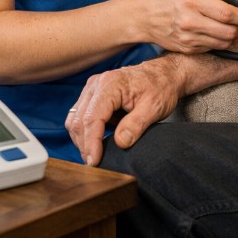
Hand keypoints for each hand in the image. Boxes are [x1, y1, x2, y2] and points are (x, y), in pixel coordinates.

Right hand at [66, 55, 183, 165]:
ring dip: (82, 139)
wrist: (162, 74)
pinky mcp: (91, 94)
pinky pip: (79, 115)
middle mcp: (96, 84)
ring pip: (74, 119)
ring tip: (95, 155)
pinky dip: (84, 131)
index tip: (95, 161)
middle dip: (85, 145)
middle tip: (95, 163)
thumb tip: (120, 143)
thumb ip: (136, 124)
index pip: (92, 118)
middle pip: (79, 120)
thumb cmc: (160, 87)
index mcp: (110, 84)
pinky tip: (96, 141)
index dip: (91, 143)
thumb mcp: (155, 107)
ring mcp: (91, 88)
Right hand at [144, 0, 237, 52]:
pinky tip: (214, 32)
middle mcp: (189, 22)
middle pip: (228, 32)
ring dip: (231, 35)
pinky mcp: (187, 49)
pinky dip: (218, 41)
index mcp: (192, 2)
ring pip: (223, 43)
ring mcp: (188, 38)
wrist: (144, 17)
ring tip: (229, 26)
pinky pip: (212, 48)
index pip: (226, 13)